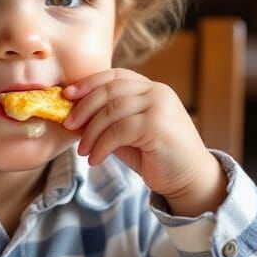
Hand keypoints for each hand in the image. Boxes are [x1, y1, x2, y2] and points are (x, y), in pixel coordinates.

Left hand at [63, 69, 226, 215]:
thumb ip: (108, 121)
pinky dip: (102, 146)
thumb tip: (73, 116)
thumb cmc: (156, 156)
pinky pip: (118, 131)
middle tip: (69, 125)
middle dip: (84, 108)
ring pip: (112, 111)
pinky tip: (96, 159)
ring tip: (84, 151)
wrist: (189, 179)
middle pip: (110, 91)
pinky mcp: (157, 125)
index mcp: (151, 89)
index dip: (88, 83)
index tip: (67, 96)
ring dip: (91, 132)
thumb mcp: (128, 133)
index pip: (115, 76)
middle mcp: (157, 92)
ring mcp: (159, 106)